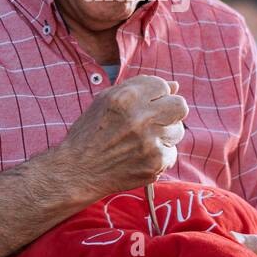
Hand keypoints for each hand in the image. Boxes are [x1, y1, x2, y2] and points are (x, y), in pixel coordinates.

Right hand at [56, 75, 186, 197]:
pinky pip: (171, 154)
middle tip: (154, 122)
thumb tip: (174, 86)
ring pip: (177, 131)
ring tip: (140, 142)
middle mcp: (140, 118)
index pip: (162, 86)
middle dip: (169, 112)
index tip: (145, 106)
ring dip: (163, 135)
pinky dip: (157, 156)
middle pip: (179, 106)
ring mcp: (150, 142)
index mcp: (126, 98)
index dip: (154, 96)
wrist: (76, 171)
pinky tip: (138, 158)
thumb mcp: (105, 102)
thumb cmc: (89, 133)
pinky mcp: (155, 163)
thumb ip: (138, 88)